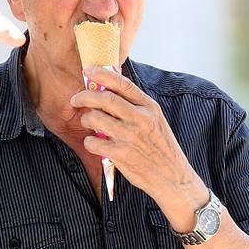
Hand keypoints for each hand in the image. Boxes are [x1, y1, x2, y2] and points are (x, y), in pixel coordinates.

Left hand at [72, 66, 207, 226]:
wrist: (172, 178)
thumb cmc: (160, 148)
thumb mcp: (155, 122)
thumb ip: (136, 107)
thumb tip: (109, 92)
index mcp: (149, 107)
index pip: (123, 84)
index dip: (102, 74)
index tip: (88, 70)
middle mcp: (140, 118)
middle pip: (105, 99)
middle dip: (84, 96)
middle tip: (75, 99)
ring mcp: (130, 136)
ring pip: (95, 118)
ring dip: (86, 119)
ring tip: (88, 123)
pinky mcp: (121, 154)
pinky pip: (93, 142)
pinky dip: (89, 141)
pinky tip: (95, 143)